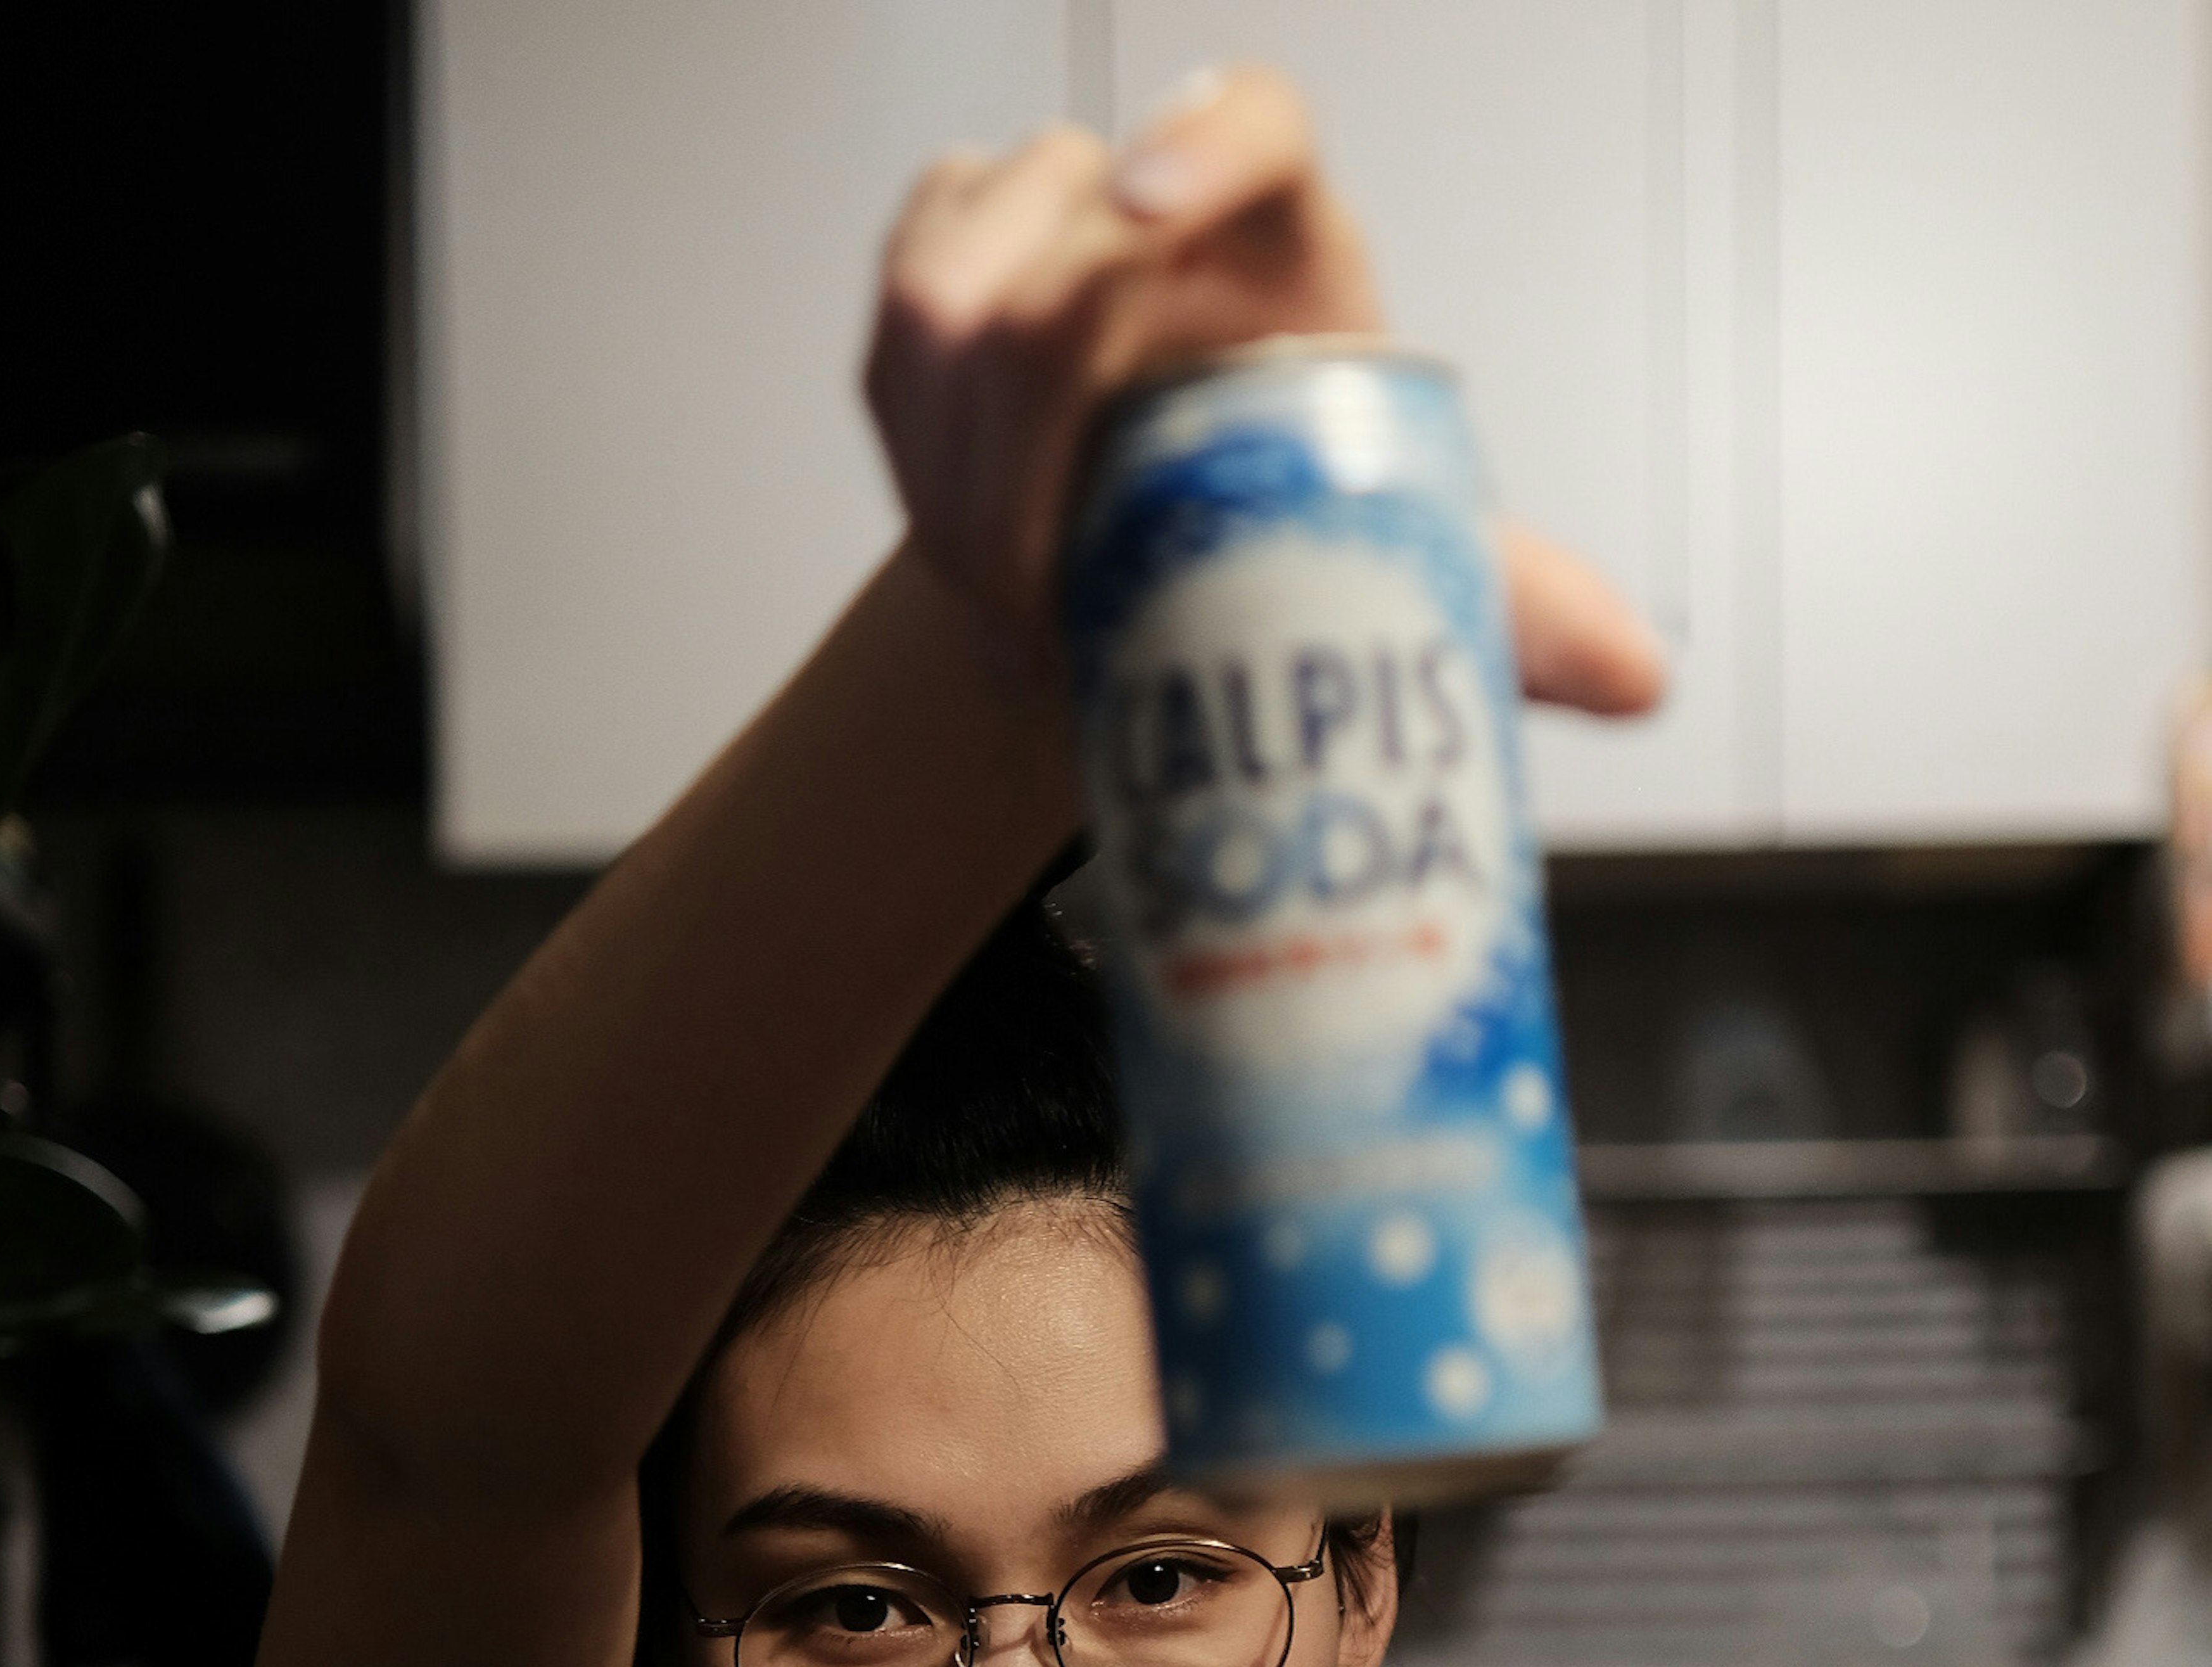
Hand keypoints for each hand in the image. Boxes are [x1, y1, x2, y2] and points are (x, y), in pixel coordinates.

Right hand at [866, 64, 1662, 717]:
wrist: (1153, 545)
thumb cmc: (1281, 517)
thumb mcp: (1404, 562)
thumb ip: (1512, 610)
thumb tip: (1639, 676)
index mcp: (1281, 237)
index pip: (1252, 122)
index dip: (1195, 139)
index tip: (1144, 207)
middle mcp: (1154, 208)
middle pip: (1068, 245)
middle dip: (1035, 441)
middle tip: (1049, 600)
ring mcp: (1037, 233)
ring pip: (958, 288)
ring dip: (962, 465)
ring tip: (1009, 603)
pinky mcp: (941, 276)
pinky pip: (895, 319)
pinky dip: (911, 436)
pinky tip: (955, 538)